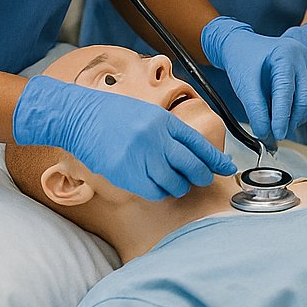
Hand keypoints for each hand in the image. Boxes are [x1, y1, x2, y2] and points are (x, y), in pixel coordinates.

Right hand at [12, 75, 236, 199]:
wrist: (79, 116)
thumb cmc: (112, 115)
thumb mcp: (147, 115)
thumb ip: (168, 133)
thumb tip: (190, 154)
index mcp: (164, 122)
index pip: (198, 144)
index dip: (215, 160)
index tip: (228, 169)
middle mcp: (156, 138)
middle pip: (192, 166)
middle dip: (201, 176)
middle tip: (200, 179)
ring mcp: (141, 156)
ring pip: (173, 183)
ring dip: (177, 186)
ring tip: (173, 182)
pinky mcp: (125, 172)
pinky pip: (152, 191)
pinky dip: (158, 192)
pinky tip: (155, 185)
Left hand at [201, 16, 306, 142]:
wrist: (242, 47)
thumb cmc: (242, 61)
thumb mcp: (244, 85)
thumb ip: (255, 110)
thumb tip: (265, 134)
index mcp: (285, 54)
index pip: (287, 91)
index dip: (283, 116)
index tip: (276, 134)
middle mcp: (302, 57)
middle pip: (305, 96)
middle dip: (293, 119)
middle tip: (277, 134)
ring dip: (299, 118)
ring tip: (281, 126)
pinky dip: (303, 112)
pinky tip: (289, 118)